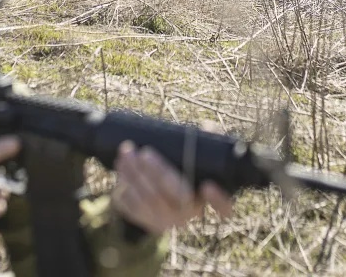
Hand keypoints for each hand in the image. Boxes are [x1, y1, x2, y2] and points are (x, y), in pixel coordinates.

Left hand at [111, 141, 232, 234]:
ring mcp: (166, 220)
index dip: (219, 200)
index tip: (208, 185)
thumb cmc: (177, 169)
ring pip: (150, 200)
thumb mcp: (191, 157)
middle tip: (145, 153)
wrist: (151, 195)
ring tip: (127, 152)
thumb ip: (203, 142)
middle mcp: (188, 213)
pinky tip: (121, 167)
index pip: (224, 208)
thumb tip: (208, 127)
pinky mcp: (145, 220)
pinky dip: (125, 184)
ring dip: (136, 175)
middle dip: (159, 173)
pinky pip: (133, 206)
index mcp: (205, 198)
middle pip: (176, 197)